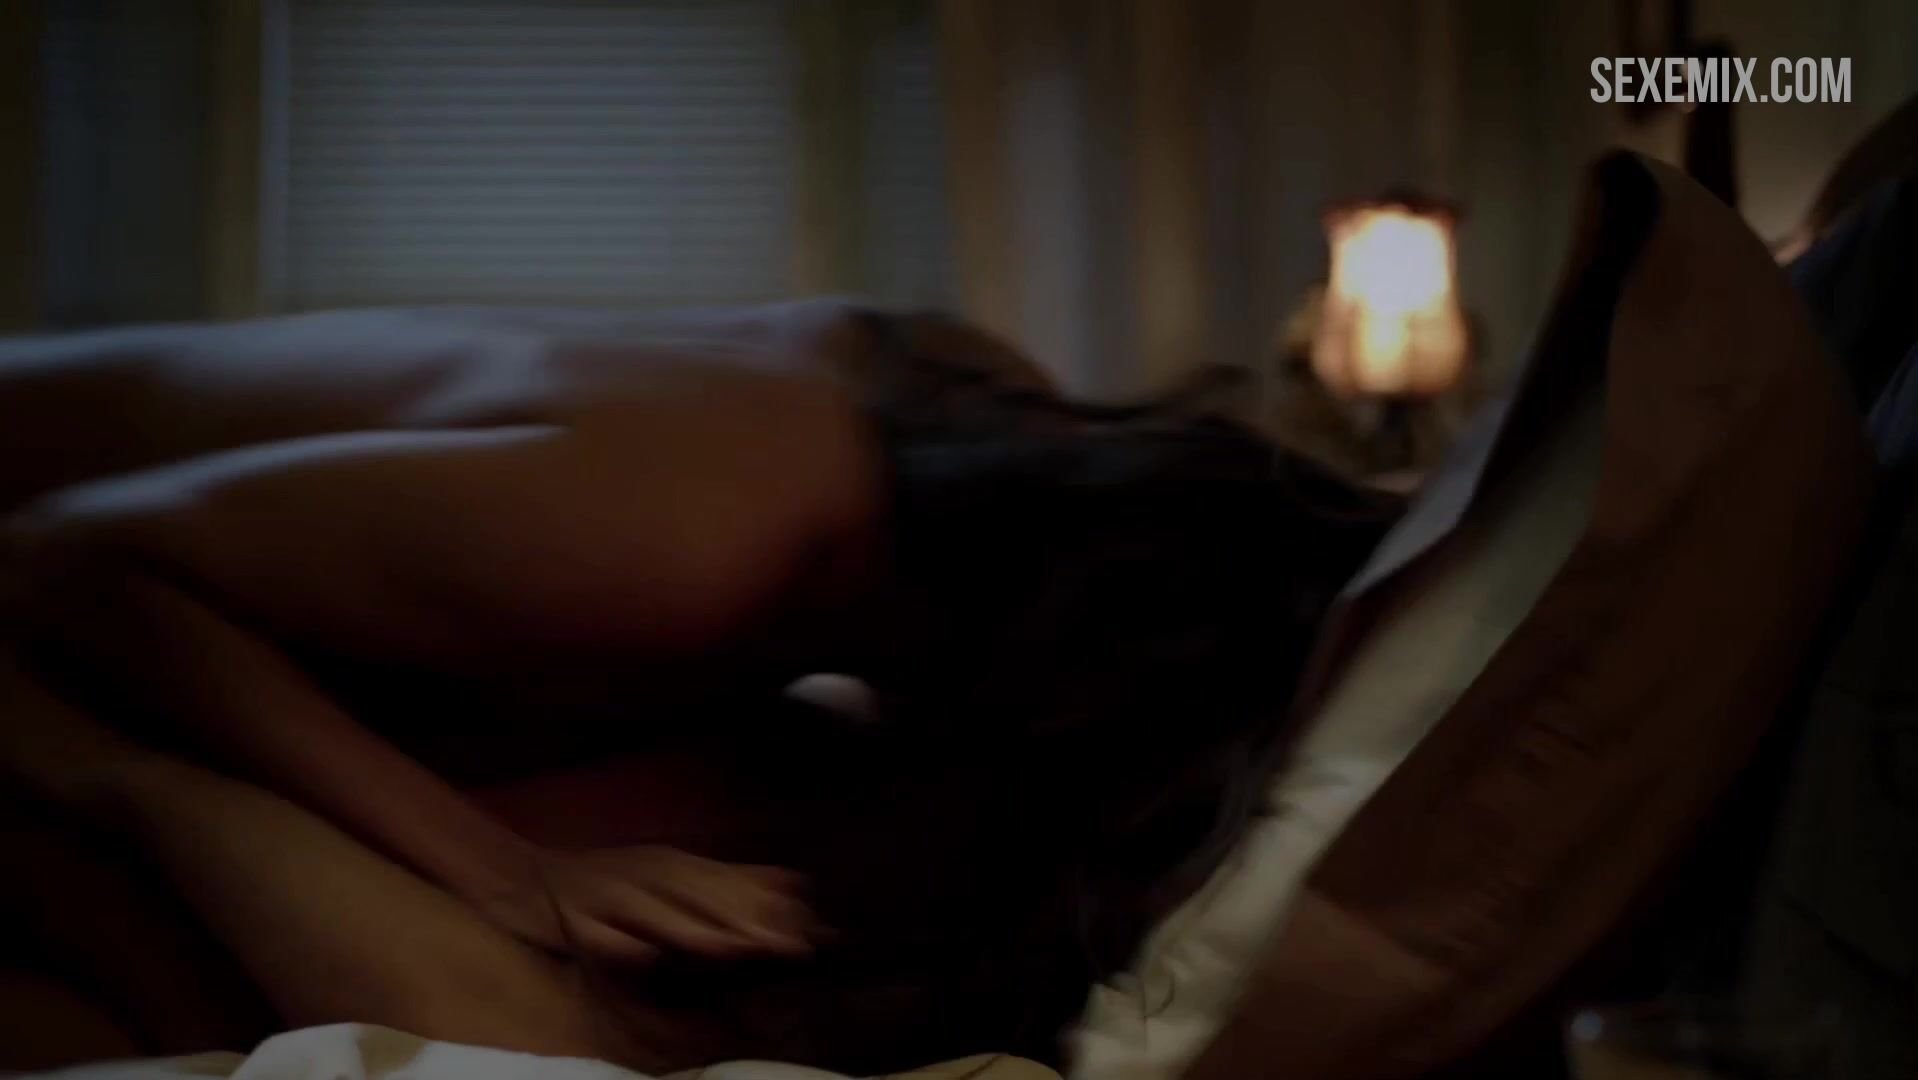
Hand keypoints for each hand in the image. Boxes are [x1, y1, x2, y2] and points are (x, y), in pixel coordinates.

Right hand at [477, 844, 822, 966]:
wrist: (519, 876)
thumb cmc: (601, 882)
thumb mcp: (668, 877)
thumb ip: (723, 883)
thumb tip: (793, 885)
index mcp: (673, 866)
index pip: (732, 885)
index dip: (772, 909)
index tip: (815, 934)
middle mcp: (647, 873)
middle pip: (704, 896)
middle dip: (746, 921)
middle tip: (787, 948)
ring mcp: (610, 892)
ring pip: (657, 910)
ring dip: (694, 929)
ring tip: (731, 949)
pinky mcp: (573, 916)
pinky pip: (600, 931)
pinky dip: (622, 941)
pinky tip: (643, 954)